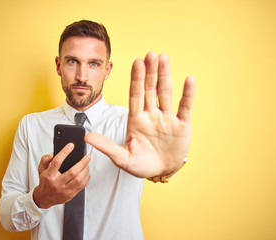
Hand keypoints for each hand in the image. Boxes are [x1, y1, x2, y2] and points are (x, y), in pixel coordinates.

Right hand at [33, 143, 90, 208]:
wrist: (45, 198)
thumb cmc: (45, 182)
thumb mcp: (41, 169)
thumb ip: (46, 159)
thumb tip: (54, 153)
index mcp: (49, 175)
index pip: (57, 162)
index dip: (65, 152)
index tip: (71, 146)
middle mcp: (57, 183)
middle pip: (73, 172)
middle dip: (82, 162)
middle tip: (87, 156)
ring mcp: (64, 190)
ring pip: (79, 179)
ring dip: (86, 170)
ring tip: (87, 164)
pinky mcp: (70, 194)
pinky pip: (81, 186)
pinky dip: (86, 178)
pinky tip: (86, 173)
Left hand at [85, 52, 194, 177]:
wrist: (161, 172)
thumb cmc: (141, 164)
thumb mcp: (122, 157)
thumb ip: (106, 146)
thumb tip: (87, 136)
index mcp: (136, 120)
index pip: (135, 95)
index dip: (136, 79)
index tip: (136, 62)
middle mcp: (151, 115)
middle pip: (150, 89)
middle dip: (150, 72)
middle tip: (150, 54)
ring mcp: (167, 119)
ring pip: (166, 93)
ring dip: (165, 76)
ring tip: (164, 58)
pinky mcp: (182, 126)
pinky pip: (185, 107)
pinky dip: (187, 94)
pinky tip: (189, 80)